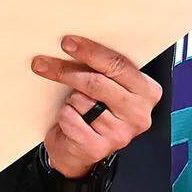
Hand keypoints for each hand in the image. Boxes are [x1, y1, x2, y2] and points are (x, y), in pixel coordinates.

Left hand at [32, 36, 162, 178]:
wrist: (81, 149)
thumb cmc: (95, 109)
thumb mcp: (109, 85)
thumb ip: (104, 68)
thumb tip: (73, 44)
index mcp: (147, 91)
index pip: (118, 64)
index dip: (90, 52)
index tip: (67, 43)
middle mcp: (139, 114)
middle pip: (97, 82)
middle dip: (67, 71)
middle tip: (43, 63)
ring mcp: (120, 134)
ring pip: (81, 100)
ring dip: (70, 100)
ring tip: (75, 106)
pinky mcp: (98, 148)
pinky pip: (71, 119)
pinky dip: (64, 115)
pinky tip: (70, 121)